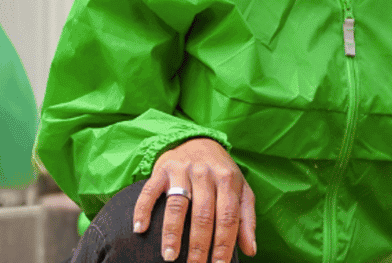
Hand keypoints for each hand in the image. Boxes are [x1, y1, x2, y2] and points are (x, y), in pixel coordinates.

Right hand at [134, 137, 257, 262]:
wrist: (199, 141)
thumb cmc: (222, 173)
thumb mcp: (241, 190)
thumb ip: (246, 219)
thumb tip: (251, 250)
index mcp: (229, 180)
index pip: (228, 217)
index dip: (224, 243)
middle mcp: (206, 174)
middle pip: (203, 214)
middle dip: (199, 244)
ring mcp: (183, 171)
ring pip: (177, 204)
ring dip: (172, 232)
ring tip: (169, 256)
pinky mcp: (162, 169)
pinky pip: (150, 191)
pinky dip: (143, 210)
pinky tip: (140, 229)